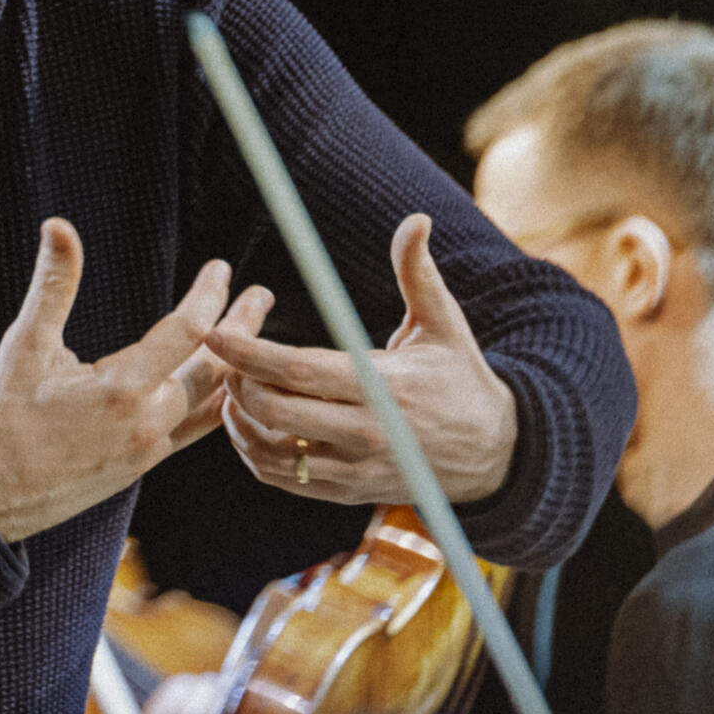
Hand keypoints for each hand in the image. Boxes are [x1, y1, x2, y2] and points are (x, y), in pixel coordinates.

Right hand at [0, 219, 255, 542]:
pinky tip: (218, 391)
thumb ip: (53, 285)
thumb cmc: (0, 418)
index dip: (208, 295)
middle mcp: (147, 421)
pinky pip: (194, 431)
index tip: (220, 268)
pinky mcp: (141, 466)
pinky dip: (215, 404)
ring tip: (254, 341)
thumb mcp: (25, 345)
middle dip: (241, 328)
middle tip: (261, 295)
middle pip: (215, 369)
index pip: (187, 332)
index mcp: (122, 387)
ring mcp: (148, 448)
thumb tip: (59, 227)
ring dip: (234, 368)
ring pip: (211, 405)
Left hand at [207, 214, 515, 504]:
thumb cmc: (461, 379)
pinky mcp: (349, 493)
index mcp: (381, 386)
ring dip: (240, 422)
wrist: (499, 454)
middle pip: (275, 412)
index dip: (249, 353)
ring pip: (272, 453)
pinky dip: (256, 454)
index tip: (215, 334)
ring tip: (233, 390)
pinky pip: (285, 479)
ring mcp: (355, 468)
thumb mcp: (444, 325)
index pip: (298, 370)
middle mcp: (365, 432)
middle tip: (224, 358)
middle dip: (237, 384)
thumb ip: (419, 273)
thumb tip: (415, 220)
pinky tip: (251, 426)